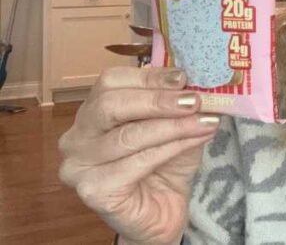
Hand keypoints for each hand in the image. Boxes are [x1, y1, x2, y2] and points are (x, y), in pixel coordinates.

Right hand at [58, 67, 219, 244]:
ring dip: (172, 126)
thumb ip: (180, 104)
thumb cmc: (164, 166)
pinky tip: (193, 141)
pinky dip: (170, 148)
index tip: (183, 77)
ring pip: (127, 135)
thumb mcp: (177, 126)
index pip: (110, 82)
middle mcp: (77, 137)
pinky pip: (136, 162)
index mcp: (92, 112)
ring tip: (204, 121)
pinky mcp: (92, 190)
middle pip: (110, 105)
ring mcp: (78, 165)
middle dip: (158, 100)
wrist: (162, 212)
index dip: (149, 76)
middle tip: (194, 100)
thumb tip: (199, 83)